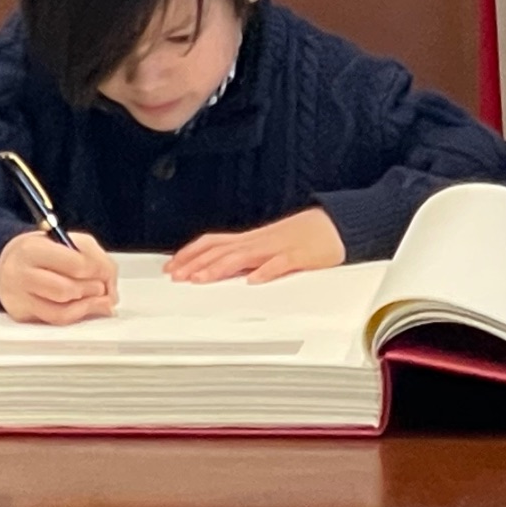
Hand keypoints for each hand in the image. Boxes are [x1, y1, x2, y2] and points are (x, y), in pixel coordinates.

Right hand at [0, 230, 117, 324]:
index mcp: (33, 249)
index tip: (107, 272)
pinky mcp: (22, 315)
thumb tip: (110, 289)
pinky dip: (78, 315)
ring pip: (63, 311)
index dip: (99, 271)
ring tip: (97, 297)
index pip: (75, 264)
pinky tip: (86, 307)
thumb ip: (94, 258)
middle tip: (103, 286)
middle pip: (68, 290)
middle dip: (94, 290)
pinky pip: (56, 321)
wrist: (6, 262)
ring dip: (89, 305)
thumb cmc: (41, 251)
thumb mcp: (67, 241)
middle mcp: (22, 275)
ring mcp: (19, 299)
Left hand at [166, 208, 346, 283]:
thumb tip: (218, 269)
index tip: (171, 266)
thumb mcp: (267, 245)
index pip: (213, 242)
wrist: (334, 225)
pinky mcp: (298, 256)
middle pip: (222, 250)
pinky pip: (280, 264)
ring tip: (202, 279)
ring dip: (220, 267)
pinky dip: (265, 272)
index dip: (190, 253)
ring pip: (243, 256)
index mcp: (250, 240)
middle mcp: (258, 242)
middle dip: (196, 263)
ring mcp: (277, 247)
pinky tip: (253, 281)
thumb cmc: (301, 237)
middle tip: (177, 277)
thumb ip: (245, 257)